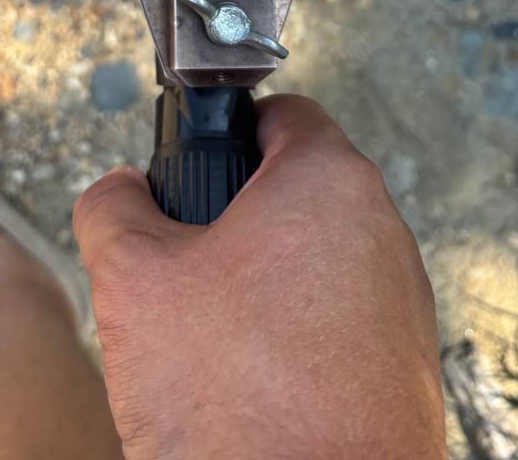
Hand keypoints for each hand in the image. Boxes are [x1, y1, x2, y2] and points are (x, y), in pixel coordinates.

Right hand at [74, 93, 446, 459]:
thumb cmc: (240, 404)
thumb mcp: (132, 281)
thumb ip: (113, 208)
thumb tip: (118, 193)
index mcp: (327, 181)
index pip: (278, 113)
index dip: (225, 134)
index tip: (195, 176)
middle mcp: (381, 228)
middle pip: (294, 190)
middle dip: (235, 224)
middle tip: (187, 272)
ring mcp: (401, 300)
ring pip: (314, 259)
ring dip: (262, 285)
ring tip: (215, 342)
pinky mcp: (403, 363)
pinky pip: (337, 321)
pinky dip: (295, 338)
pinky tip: (250, 384)